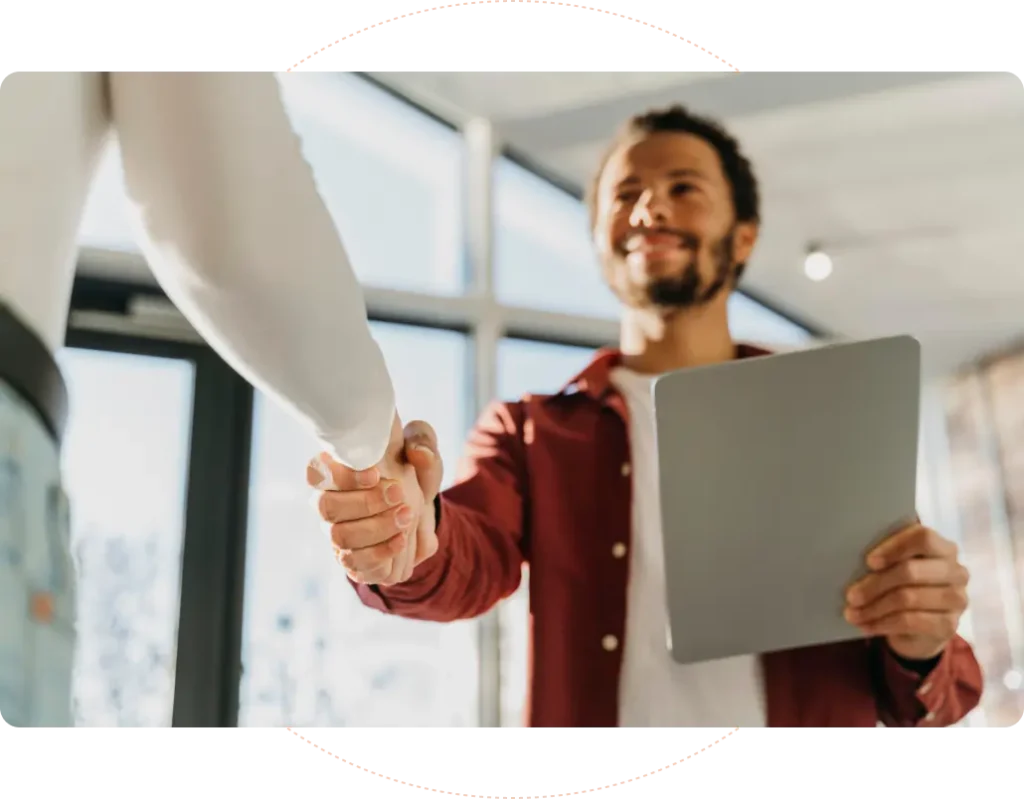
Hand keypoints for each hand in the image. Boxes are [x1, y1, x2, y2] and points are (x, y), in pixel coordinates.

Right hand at [306, 416, 442, 585]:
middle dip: (365, 502)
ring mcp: (337, 534)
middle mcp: (329, 504)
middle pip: (325, 506)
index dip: (340, 475)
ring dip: (377, 527)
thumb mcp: (422, 454)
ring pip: (339, 536)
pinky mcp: (352, 560)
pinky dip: (381, 552)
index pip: (316, 472)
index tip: (375, 474)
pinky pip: (354, 562)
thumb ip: (423, 442)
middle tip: (399, 494)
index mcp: (337, 472)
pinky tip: (402, 540)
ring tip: (407, 516)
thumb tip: (418, 453)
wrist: (422, 518)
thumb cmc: (412, 478)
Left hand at [844, 521, 969, 661]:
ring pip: (908, 598)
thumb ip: (885, 557)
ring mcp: (956, 599)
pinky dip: (882, 623)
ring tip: (852, 613)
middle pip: (911, 571)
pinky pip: (910, 622)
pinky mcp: (950, 625)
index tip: (869, 561)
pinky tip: (866, 625)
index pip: (923, 538)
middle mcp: (956, 571)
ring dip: (874, 607)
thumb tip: (850, 555)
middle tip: (850, 595)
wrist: (920, 628)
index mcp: (943, 548)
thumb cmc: (903, 586)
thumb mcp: (895, 568)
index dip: (894, 548)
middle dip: (875, 584)